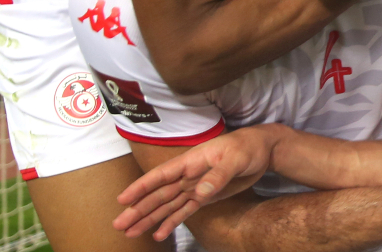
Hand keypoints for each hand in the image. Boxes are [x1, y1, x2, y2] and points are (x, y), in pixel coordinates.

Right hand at [113, 125, 280, 240]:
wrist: (262, 150)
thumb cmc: (247, 147)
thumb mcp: (236, 158)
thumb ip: (217, 175)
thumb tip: (200, 193)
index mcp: (190, 161)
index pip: (161, 175)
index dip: (141, 187)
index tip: (122, 199)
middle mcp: (187, 175)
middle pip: (158, 194)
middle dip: (138, 209)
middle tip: (119, 225)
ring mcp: (194, 186)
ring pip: (167, 205)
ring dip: (149, 218)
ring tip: (130, 233)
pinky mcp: (205, 196)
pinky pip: (184, 211)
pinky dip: (171, 222)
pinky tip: (159, 234)